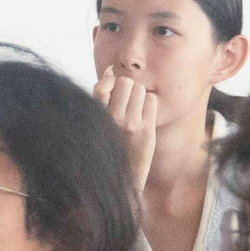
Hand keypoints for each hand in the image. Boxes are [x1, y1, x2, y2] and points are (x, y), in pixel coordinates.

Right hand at [96, 68, 160, 191]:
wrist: (122, 179)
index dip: (109, 80)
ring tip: (136, 108)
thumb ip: (103, 98)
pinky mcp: (147, 130)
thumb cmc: (110, 146)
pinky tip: (145, 114)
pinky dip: (149, 103)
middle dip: (127, 86)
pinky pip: (152, 100)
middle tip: (127, 99)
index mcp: (97, 118)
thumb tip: (111, 71)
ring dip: (139, 94)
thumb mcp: (99, 122)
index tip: (113, 83)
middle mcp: (113, 120)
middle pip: (125, 83)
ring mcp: (131, 125)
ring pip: (140, 89)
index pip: (101, 86)